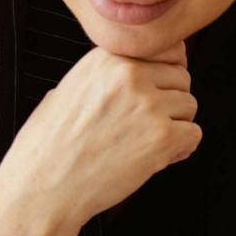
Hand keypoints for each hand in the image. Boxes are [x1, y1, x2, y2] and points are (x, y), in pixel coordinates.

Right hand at [0, 40, 200, 233]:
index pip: (166, 48)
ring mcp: (148, 104)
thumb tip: (145, 68)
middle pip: (181, 77)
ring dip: (175, 126)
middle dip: (170, 102)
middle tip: (145, 127)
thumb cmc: (50, 145)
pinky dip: (180, 149)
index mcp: (107, 57)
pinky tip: (156, 158)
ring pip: (189, 105)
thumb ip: (108, 75)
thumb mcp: (70, 88)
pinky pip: (194, 134)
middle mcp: (129, 73)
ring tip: (145, 143)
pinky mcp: (162, 136)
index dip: (166, 73)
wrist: (42, 187)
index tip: (155, 92)